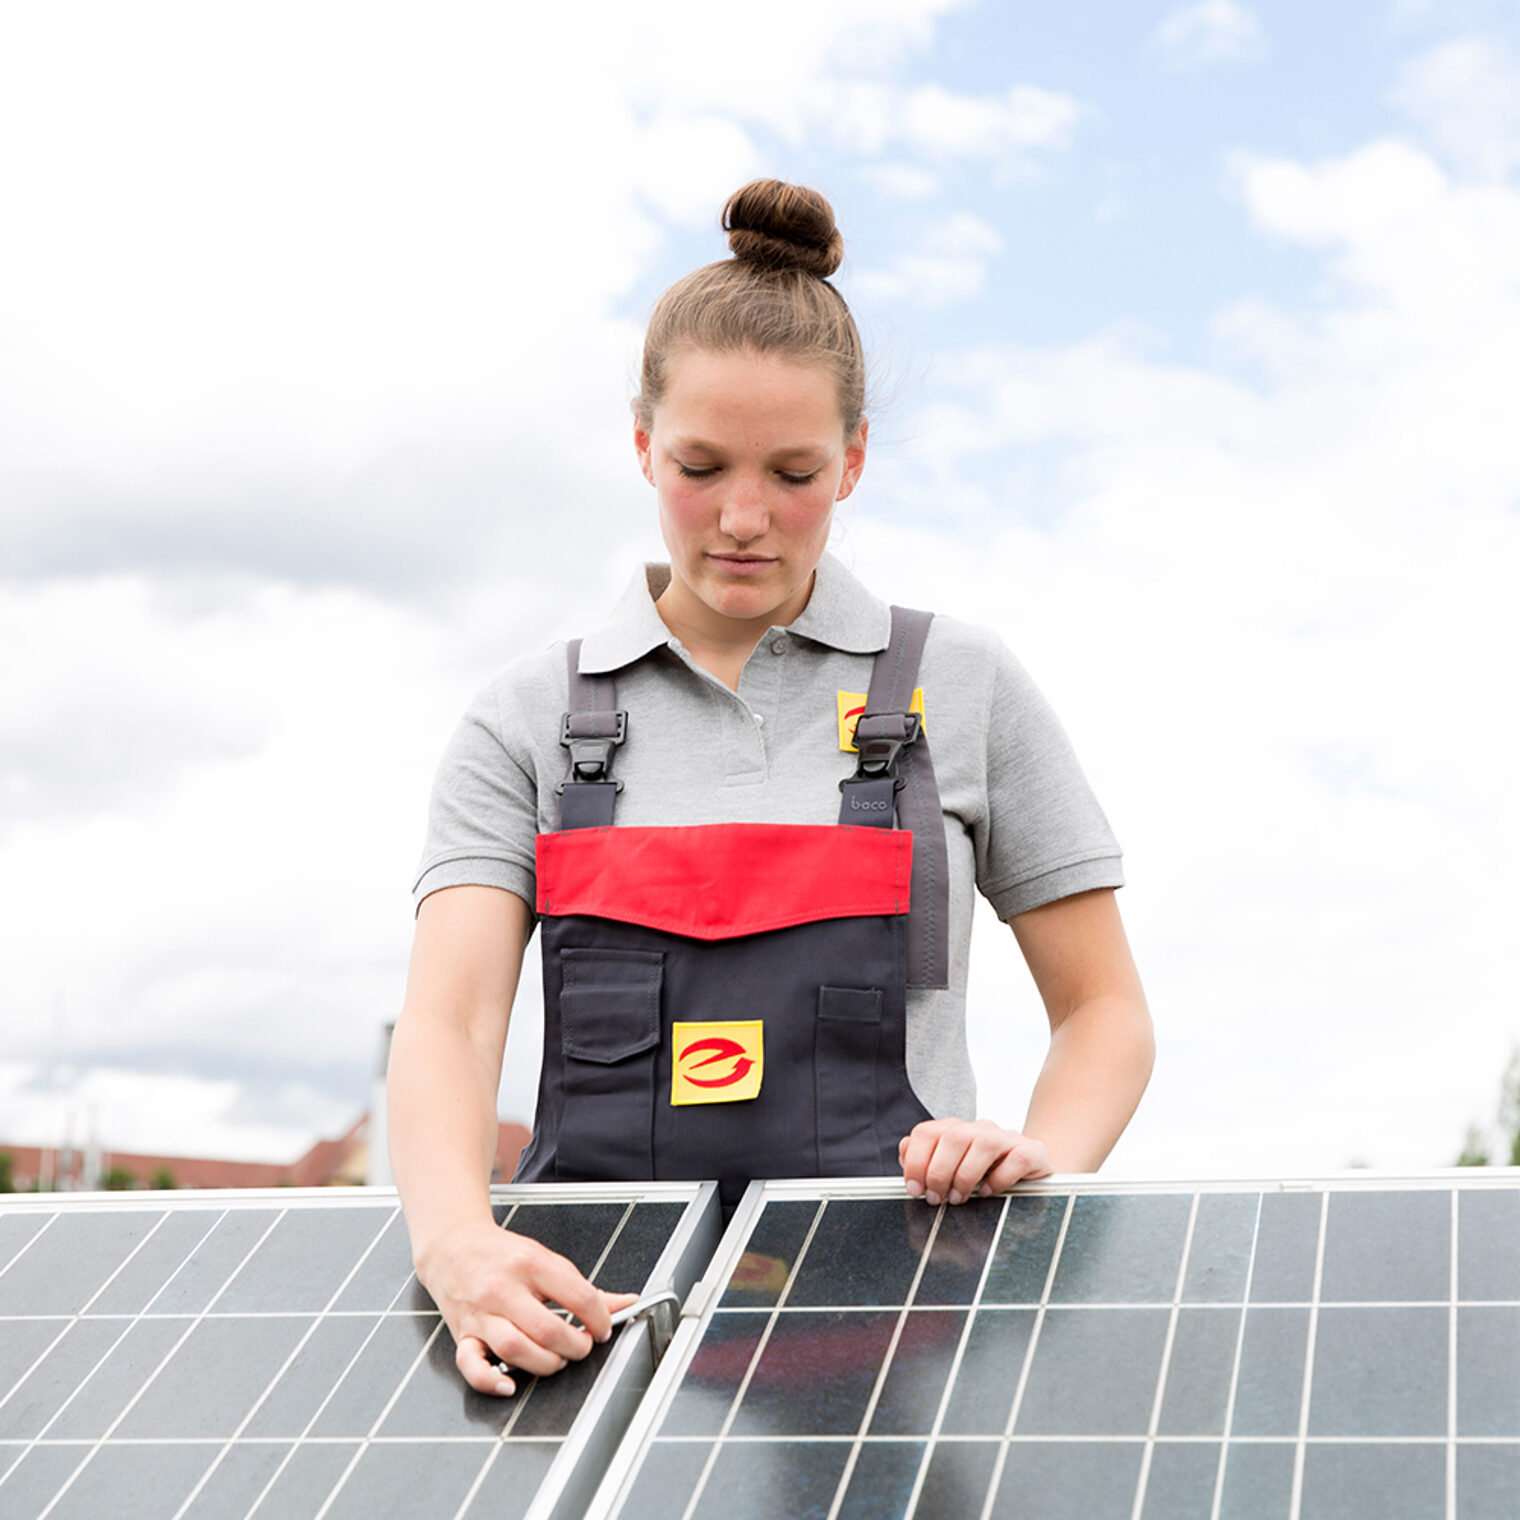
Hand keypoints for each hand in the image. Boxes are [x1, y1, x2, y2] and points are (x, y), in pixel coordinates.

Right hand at [416, 1219, 638, 1395]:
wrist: (453, 1246)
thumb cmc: (502, 1255)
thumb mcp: (545, 1259)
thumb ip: (584, 1287)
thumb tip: (627, 1303)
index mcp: (531, 1263)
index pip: (578, 1297)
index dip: (600, 1319)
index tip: (603, 1328)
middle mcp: (504, 1288)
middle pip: (548, 1330)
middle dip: (576, 1347)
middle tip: (582, 1346)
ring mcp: (481, 1313)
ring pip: (516, 1349)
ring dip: (546, 1363)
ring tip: (557, 1359)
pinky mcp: (462, 1334)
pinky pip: (471, 1365)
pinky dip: (491, 1381)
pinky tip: (510, 1384)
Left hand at [898, 1117, 1053, 1204]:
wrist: (1031, 1173)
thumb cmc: (984, 1175)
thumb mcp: (951, 1170)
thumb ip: (925, 1161)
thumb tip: (904, 1151)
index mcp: (956, 1131)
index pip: (927, 1132)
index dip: (915, 1160)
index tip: (914, 1188)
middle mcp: (980, 1129)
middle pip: (953, 1136)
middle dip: (938, 1171)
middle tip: (936, 1198)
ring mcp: (1008, 1139)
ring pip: (984, 1143)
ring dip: (965, 1174)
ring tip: (959, 1198)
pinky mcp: (1032, 1153)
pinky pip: (1017, 1158)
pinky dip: (1000, 1178)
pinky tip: (989, 1193)